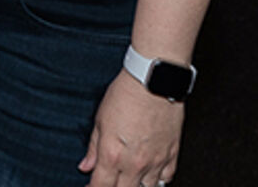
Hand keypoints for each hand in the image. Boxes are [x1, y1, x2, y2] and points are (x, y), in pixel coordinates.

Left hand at [78, 70, 184, 186]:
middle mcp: (134, 163)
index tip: (91, 186)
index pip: (101, 186)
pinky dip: (157, 179)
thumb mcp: (100, 120)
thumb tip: (86, 166)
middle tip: (110, 180)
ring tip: (129, 177)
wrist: (153, 81)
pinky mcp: (172, 155)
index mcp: (112, 154)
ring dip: (136, 184)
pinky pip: (166, 178)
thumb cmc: (126, 95)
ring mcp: (155, 161)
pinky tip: (150, 174)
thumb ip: (93, 148)